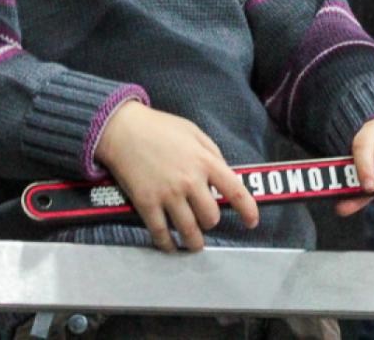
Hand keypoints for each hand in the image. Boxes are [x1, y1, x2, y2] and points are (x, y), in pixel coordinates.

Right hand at [94, 101, 258, 252]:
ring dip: (194, 242)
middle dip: (210, 221)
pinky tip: (171, 246)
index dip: (248, 211)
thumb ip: (212, 153)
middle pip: (211, 217)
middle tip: (205, 220)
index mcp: (205, 162)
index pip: (236, 192)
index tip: (251, 223)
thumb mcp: (193, 131)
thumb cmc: (160, 127)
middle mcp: (190, 181)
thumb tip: (224, 174)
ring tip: (194, 245)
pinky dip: (168, 244)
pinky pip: (161, 233)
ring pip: (190, 230)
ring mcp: (168, 195)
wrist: (122, 129)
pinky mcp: (147, 203)